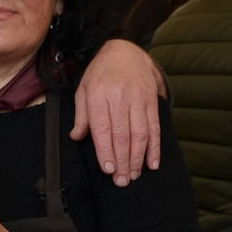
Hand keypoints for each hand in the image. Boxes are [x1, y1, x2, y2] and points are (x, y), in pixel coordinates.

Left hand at [70, 38, 161, 185]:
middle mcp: (120, 97)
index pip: (102, 127)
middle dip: (122, 160)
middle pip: (122, 134)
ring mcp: (138, 98)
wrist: (125, 51)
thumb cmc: (101, 74)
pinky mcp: (151, 101)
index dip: (105, 150)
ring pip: (140, 133)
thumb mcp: (84, 89)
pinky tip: (152, 163)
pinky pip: (154, 127)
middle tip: (121, 180)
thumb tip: (76, 137)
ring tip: (133, 175)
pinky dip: (155, 147)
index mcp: (99, 94)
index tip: (108, 169)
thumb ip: (81, 114)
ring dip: (138, 158)